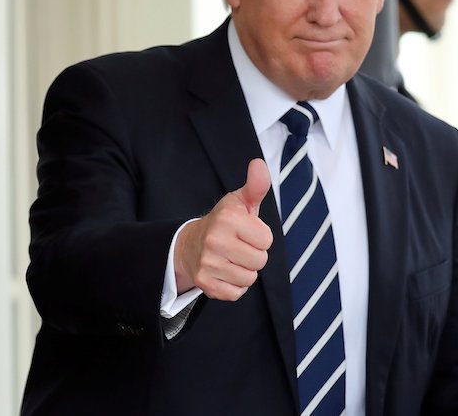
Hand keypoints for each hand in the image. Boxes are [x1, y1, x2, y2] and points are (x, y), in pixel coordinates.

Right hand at [175, 158, 273, 299]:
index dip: (261, 237)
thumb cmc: (225, 222)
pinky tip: (224, 271)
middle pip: (260, 261)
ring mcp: (207, 263)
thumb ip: (256, 186)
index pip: (267, 240)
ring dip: (245, 271)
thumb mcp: (240, 202)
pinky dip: (234, 286)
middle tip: (238, 246)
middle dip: (254, 255)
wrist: (190, 245)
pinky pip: (236, 293)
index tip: (246, 231)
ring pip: (249, 278)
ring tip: (231, 258)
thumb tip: (259, 164)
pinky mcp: (204, 283)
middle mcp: (215, 240)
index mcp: (228, 218)